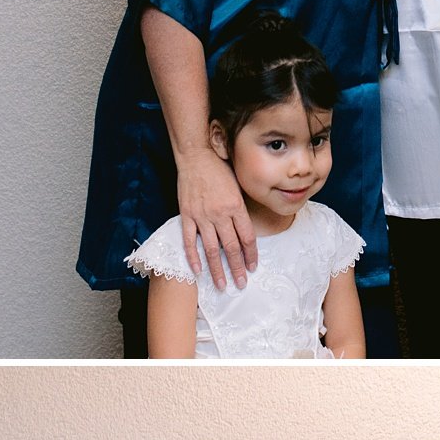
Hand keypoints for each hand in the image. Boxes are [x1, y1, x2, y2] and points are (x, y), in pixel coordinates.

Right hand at [176, 150, 256, 291]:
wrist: (196, 155)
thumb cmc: (220, 168)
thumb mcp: (238, 187)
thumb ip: (241, 209)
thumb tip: (247, 231)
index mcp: (236, 207)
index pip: (248, 238)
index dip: (251, 255)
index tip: (253, 268)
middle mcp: (221, 214)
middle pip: (232, 247)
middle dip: (238, 268)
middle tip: (241, 284)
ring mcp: (202, 215)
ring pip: (212, 248)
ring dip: (217, 269)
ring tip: (222, 285)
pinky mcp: (187, 214)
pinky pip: (190, 240)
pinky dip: (194, 256)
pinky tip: (198, 270)